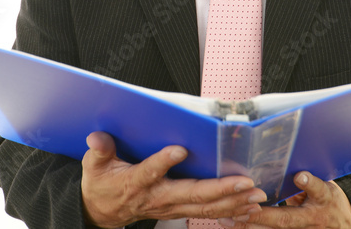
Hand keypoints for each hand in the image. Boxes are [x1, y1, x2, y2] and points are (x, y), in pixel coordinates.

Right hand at [80, 131, 267, 227]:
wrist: (103, 212)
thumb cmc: (103, 184)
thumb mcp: (94, 166)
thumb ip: (98, 150)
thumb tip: (96, 136)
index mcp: (136, 183)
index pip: (150, 172)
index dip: (163, 161)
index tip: (180, 149)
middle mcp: (158, 198)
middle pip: (190, 194)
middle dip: (220, 189)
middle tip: (245, 182)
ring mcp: (171, 207)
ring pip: (205, 207)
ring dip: (233, 202)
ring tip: (256, 194)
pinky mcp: (180, 210)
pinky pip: (209, 213)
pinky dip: (232, 211)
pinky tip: (251, 208)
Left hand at [218, 171, 350, 228]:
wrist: (343, 227)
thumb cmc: (330, 202)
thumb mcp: (326, 187)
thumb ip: (307, 180)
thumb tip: (288, 168)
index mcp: (324, 199)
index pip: (318, 189)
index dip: (310, 183)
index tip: (300, 176)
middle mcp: (312, 219)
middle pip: (288, 218)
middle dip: (264, 215)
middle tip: (243, 208)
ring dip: (250, 226)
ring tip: (228, 219)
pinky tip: (232, 224)